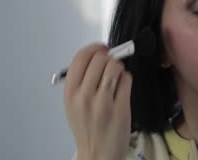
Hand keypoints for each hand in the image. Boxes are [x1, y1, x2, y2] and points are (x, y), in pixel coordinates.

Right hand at [63, 44, 131, 159]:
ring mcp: (103, 103)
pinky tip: (122, 89)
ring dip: (119, 68)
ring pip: (115, 67)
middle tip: (111, 65)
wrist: (97, 153)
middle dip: (109, 58)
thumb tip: (99, 54)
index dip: (94, 48)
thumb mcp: (73, 104)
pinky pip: (127, 80)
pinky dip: (127, 80)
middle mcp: (84, 97)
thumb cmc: (87, 127)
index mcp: (70, 93)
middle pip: (100, 59)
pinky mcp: (120, 108)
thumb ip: (82, 80)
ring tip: (117, 79)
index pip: (80, 58)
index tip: (103, 48)